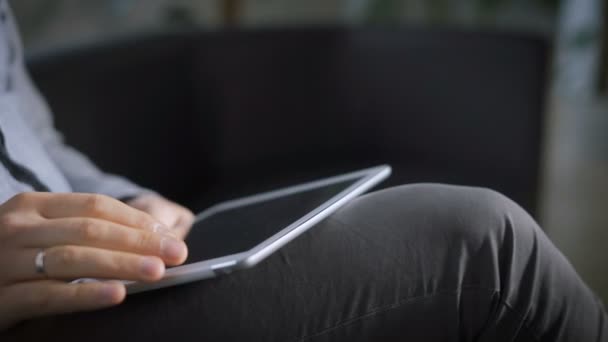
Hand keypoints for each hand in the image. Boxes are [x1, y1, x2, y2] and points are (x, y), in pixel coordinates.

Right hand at [0, 192, 187, 330]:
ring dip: (121, 264)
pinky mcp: (1, 297)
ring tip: (156, 271)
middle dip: (139, 241)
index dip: (136, 221)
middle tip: (175, 253)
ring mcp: (5, 261)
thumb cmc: (10, 256)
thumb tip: (149, 237)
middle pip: (91, 230)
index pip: (96, 206)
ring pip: (74, 259)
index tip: (168, 235)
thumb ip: (83, 228)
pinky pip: (50, 295)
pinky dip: (87, 294)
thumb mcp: (38, 230)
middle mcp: (18, 227)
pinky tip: (116, 295)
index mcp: (32, 205)